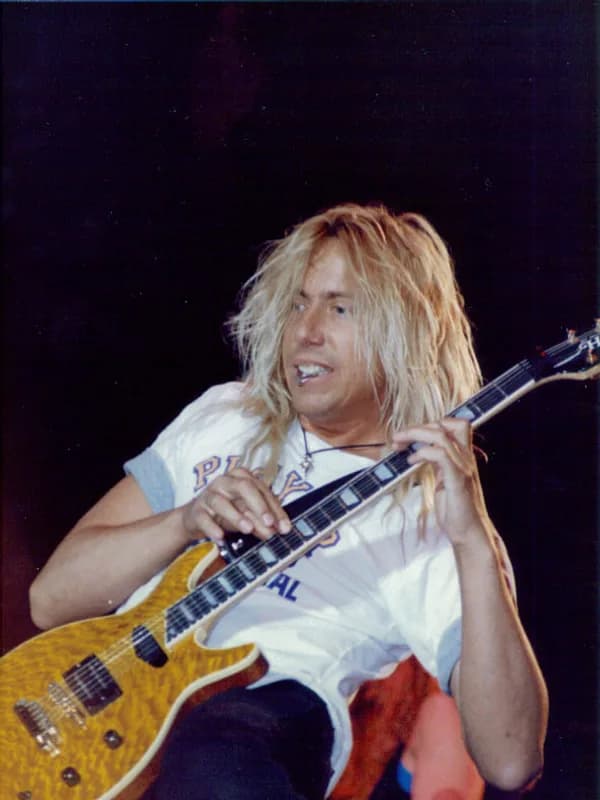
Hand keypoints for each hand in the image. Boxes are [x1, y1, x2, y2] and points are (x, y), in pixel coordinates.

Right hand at [181, 467, 291, 543]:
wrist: (197, 518)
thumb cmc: (227, 511)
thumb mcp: (247, 514)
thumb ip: (263, 521)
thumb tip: (278, 530)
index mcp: (241, 477)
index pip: (262, 490)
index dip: (275, 508)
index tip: (284, 526)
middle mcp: (225, 482)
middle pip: (244, 487)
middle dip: (259, 505)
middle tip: (269, 523)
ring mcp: (209, 495)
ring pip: (222, 502)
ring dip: (236, 516)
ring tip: (248, 529)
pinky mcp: (196, 510)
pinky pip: (204, 518)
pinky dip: (212, 527)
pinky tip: (221, 537)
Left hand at [392, 418, 491, 547]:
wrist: (469, 533)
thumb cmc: (456, 509)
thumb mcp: (444, 480)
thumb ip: (437, 464)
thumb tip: (419, 452)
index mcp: (463, 457)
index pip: (456, 424)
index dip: (433, 422)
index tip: (412, 434)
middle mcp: (465, 459)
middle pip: (445, 425)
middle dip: (416, 427)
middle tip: (397, 438)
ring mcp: (463, 469)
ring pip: (441, 436)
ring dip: (415, 436)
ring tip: (399, 446)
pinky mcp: (457, 481)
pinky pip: (441, 455)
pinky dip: (422, 453)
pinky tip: (411, 462)